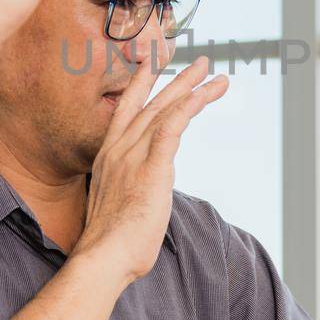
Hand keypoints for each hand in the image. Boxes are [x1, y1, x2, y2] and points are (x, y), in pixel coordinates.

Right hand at [76, 53, 227, 284]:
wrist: (103, 257)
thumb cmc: (112, 242)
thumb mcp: (117, 203)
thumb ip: (130, 187)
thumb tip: (145, 189)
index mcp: (109, 155)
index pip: (126, 109)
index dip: (140, 83)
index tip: (151, 62)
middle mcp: (119, 148)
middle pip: (152, 103)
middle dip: (178, 80)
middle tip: (200, 63)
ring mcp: (133, 156)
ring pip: (166, 110)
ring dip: (193, 89)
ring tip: (216, 77)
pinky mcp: (151, 168)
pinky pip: (172, 127)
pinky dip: (189, 107)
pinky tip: (204, 95)